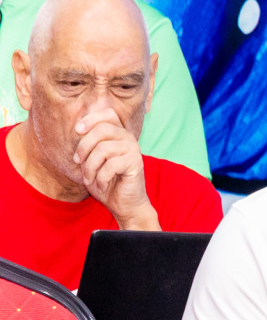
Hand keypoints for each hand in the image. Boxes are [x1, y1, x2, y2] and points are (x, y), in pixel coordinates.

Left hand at [74, 109, 155, 228]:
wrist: (124, 205)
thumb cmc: (106, 182)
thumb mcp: (92, 160)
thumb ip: (89, 143)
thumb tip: (76, 129)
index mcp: (119, 134)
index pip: (108, 114)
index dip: (91, 119)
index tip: (77, 131)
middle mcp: (128, 139)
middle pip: (101, 130)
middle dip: (83, 147)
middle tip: (77, 162)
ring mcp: (134, 150)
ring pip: (103, 149)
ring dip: (90, 167)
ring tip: (88, 179)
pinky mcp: (136, 164)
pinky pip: (111, 165)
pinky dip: (101, 178)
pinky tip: (101, 185)